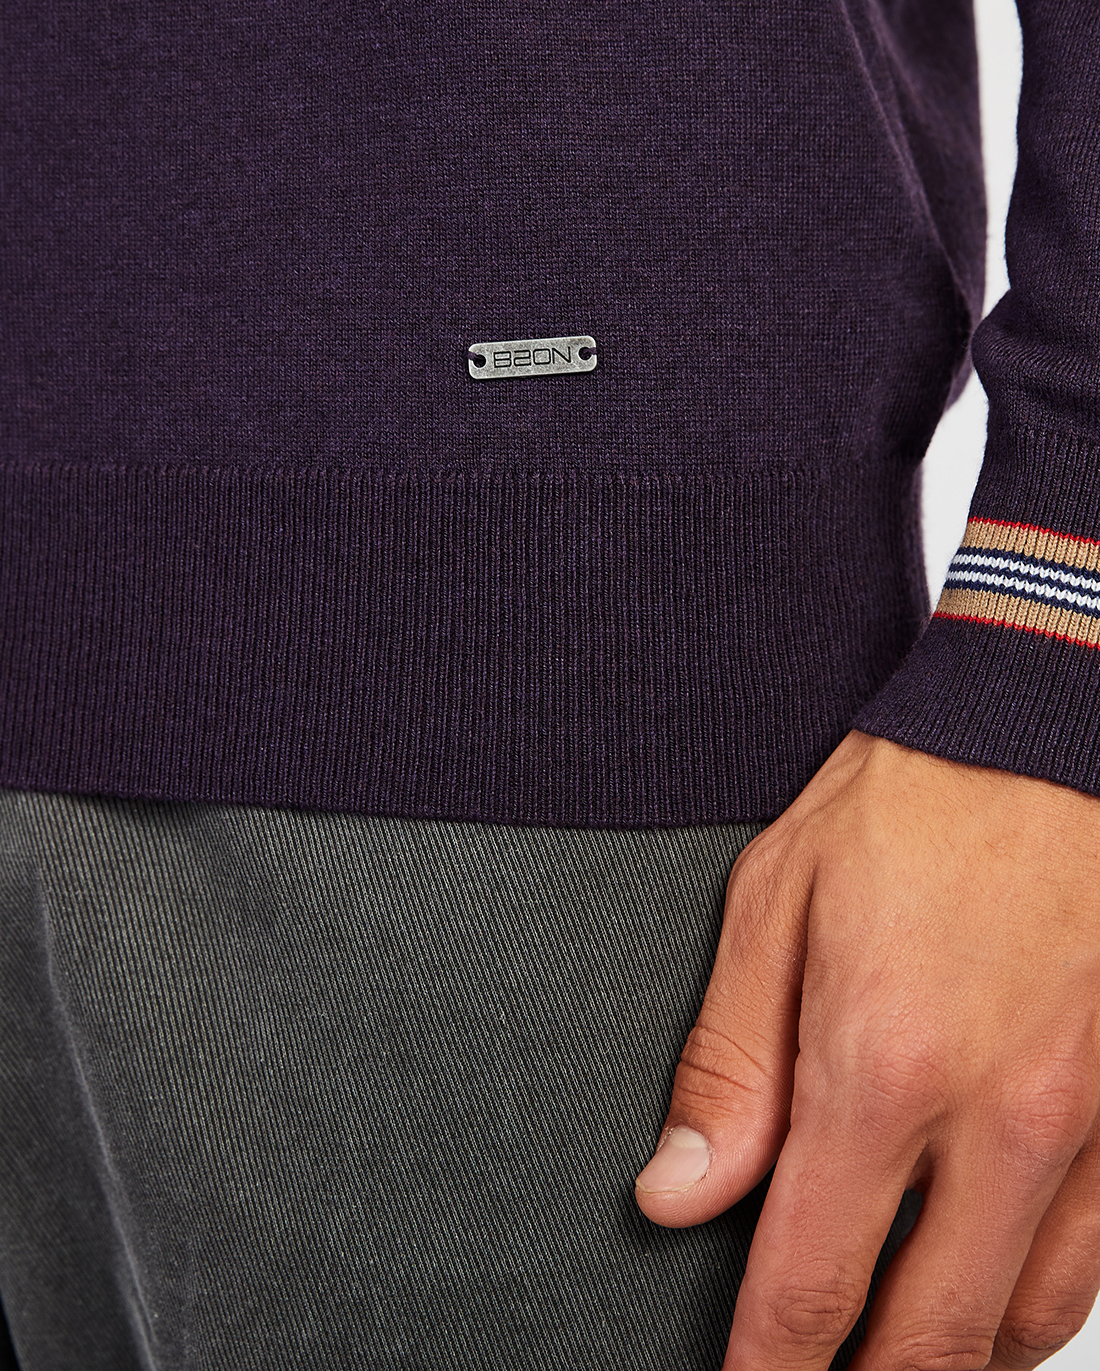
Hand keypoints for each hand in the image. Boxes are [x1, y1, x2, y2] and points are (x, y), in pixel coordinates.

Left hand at [635, 730, 1099, 1369]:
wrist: (1048, 727)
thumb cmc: (908, 802)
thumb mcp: (775, 902)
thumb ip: (729, 1064)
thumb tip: (677, 1194)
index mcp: (883, 1066)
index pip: (813, 1282)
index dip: (768, 1369)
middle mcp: (998, 1118)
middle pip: (929, 1341)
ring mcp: (1086, 1120)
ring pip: (1025, 1320)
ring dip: (954, 1362)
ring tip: (893, 1360)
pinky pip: (1096, 1257)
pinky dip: (1035, 1303)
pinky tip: (991, 1300)